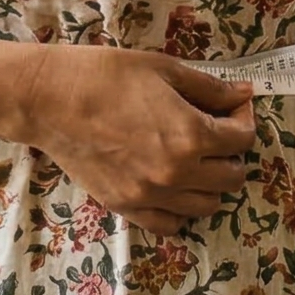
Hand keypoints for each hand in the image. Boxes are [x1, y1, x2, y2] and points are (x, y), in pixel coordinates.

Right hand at [13, 45, 257, 232]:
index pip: (242, 140)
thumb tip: (243, 95)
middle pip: (232, 177)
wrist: (50, 100)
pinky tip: (174, 186)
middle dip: (232, 152)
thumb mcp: (165, 70)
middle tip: (216, 130)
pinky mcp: (127, 207)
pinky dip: (181, 210)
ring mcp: (151, 196)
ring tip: (196, 158)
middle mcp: (177, 174)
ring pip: (207, 206)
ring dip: (211, 182)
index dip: (244, 119)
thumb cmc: (107, 75)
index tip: (234, 106)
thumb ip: (210, 88)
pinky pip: (171, 224)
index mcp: (191, 136)